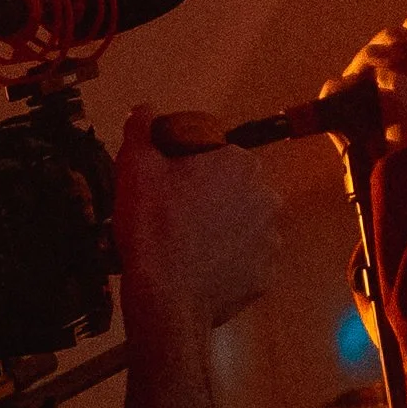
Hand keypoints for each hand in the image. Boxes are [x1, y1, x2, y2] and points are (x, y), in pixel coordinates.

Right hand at [116, 108, 278, 335]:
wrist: (166, 299)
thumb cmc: (152, 227)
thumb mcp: (135, 169)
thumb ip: (141, 130)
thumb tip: (144, 108)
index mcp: (240, 164)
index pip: (218, 155)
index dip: (192, 168)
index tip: (170, 185)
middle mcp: (267, 196)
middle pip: (235, 189)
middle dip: (211, 197)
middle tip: (176, 216)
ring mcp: (271, 239)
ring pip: (244, 225)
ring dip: (223, 229)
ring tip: (189, 245)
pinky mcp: (266, 275)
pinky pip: (247, 261)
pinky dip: (229, 262)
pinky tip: (202, 268)